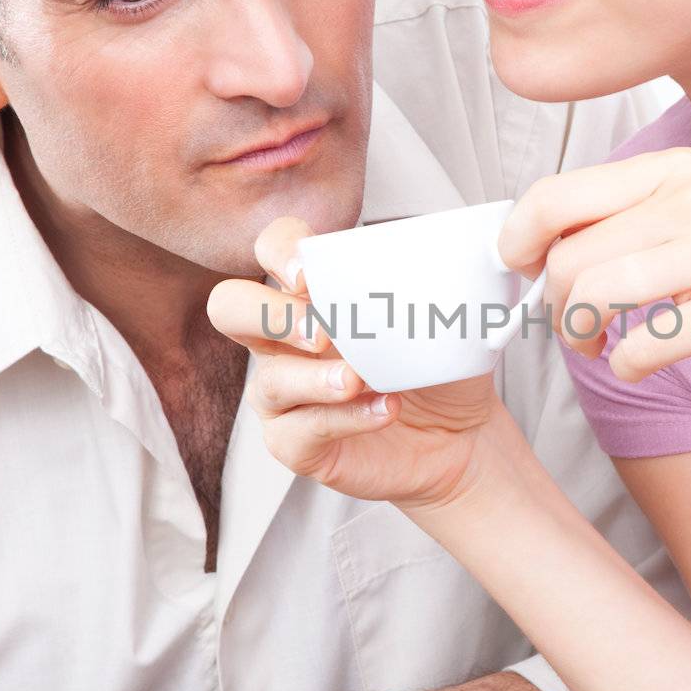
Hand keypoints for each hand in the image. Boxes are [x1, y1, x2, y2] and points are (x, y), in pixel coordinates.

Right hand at [206, 216, 503, 506]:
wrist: (462, 435)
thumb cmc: (435, 365)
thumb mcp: (436, 315)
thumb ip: (421, 281)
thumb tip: (440, 252)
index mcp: (310, 293)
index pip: (272, 247)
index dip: (279, 250)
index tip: (308, 271)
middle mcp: (282, 340)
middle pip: (228, 306)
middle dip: (269, 313)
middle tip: (323, 332)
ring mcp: (283, 394)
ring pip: (268, 381)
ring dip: (316, 378)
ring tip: (360, 379)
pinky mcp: (295, 444)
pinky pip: (299, 432)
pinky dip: (345, 419)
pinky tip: (386, 409)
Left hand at [498, 147, 690, 395]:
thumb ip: (642, 213)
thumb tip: (553, 238)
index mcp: (679, 170)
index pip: (557, 194)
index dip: (517, 238)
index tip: (517, 269)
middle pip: (568, 255)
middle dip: (554, 303)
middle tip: (574, 326)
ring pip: (594, 296)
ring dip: (581, 336)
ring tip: (599, 348)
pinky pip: (642, 346)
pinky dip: (627, 366)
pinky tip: (642, 366)